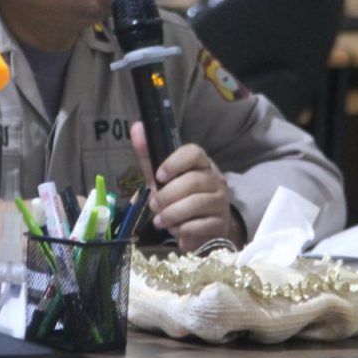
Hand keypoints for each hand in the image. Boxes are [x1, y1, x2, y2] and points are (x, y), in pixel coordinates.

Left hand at [130, 121, 244, 252]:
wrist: (200, 228)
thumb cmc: (179, 198)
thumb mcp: (162, 178)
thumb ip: (149, 156)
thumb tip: (137, 127)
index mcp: (201, 164)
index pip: (194, 152)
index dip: (175, 162)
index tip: (159, 175)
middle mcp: (215, 179)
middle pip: (193, 181)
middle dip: (168, 195)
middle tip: (154, 205)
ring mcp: (221, 201)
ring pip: (197, 203)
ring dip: (172, 213)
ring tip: (160, 220)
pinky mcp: (221, 223)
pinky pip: (202, 225)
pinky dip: (184, 228)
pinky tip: (176, 230)